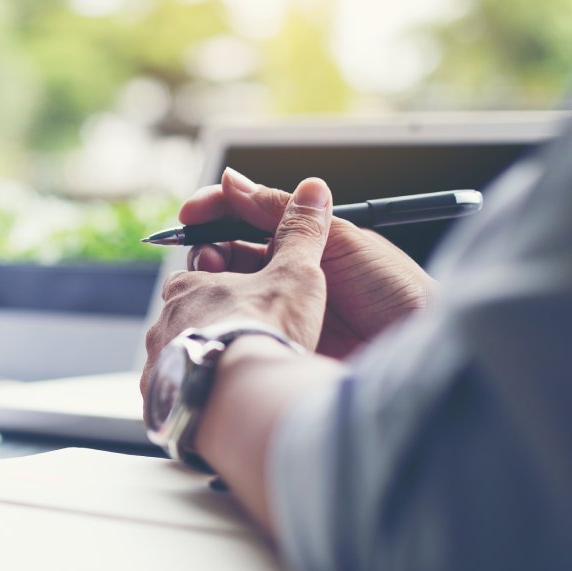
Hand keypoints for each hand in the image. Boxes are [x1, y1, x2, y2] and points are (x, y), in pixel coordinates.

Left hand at [142, 178, 331, 397]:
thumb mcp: (295, 273)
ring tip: (237, 374)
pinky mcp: (159, 400)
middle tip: (248, 335)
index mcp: (187, 287)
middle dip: (213, 321)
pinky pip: (174, 394)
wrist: (241, 395)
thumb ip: (302, 233)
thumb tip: (313, 190)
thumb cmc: (266, 329)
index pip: (200, 272)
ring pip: (179, 355)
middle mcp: (162, 323)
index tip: (249, 291)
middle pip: (188, 315)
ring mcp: (157, 363)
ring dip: (204, 359)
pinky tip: (219, 401)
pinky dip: (194, 394)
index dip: (225, 278)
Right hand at [179, 169, 436, 357]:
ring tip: (212, 281)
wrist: (420, 349)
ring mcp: (284, 309)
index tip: (190, 214)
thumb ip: (283, 212)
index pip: (250, 218)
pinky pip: (244, 325)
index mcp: (307, 243)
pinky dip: (224, 317)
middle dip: (209, 248)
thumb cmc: (395, 290)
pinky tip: (218, 313)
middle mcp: (291, 273)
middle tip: (202, 255)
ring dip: (213, 280)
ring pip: (231, 288)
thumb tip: (235, 182)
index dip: (218, 211)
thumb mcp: (339, 237)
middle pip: (232, 253)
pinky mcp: (281, 342)